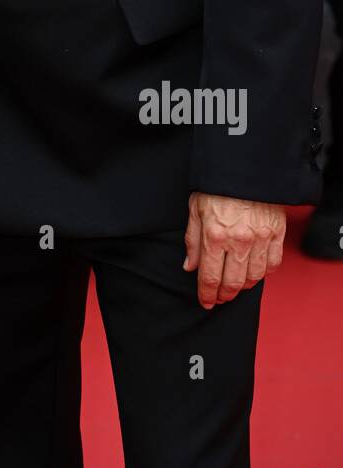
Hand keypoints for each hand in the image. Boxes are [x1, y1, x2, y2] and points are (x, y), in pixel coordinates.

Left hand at [184, 192, 285, 308]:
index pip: (210, 277)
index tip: (206, 301)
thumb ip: (192, 241)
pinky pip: (272, 264)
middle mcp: (239, 241)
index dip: (207, 294)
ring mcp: (261, 238)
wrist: (244, 166)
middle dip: (224, 295)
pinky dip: (263, 272)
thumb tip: (190, 267)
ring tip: (235, 285)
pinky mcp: (277, 233)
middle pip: (233, 283)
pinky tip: (254, 271)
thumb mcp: (195, 209)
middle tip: (219, 297)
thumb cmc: (216, 186)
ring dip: (243, 286)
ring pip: (254, 277)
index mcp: (215, 236)